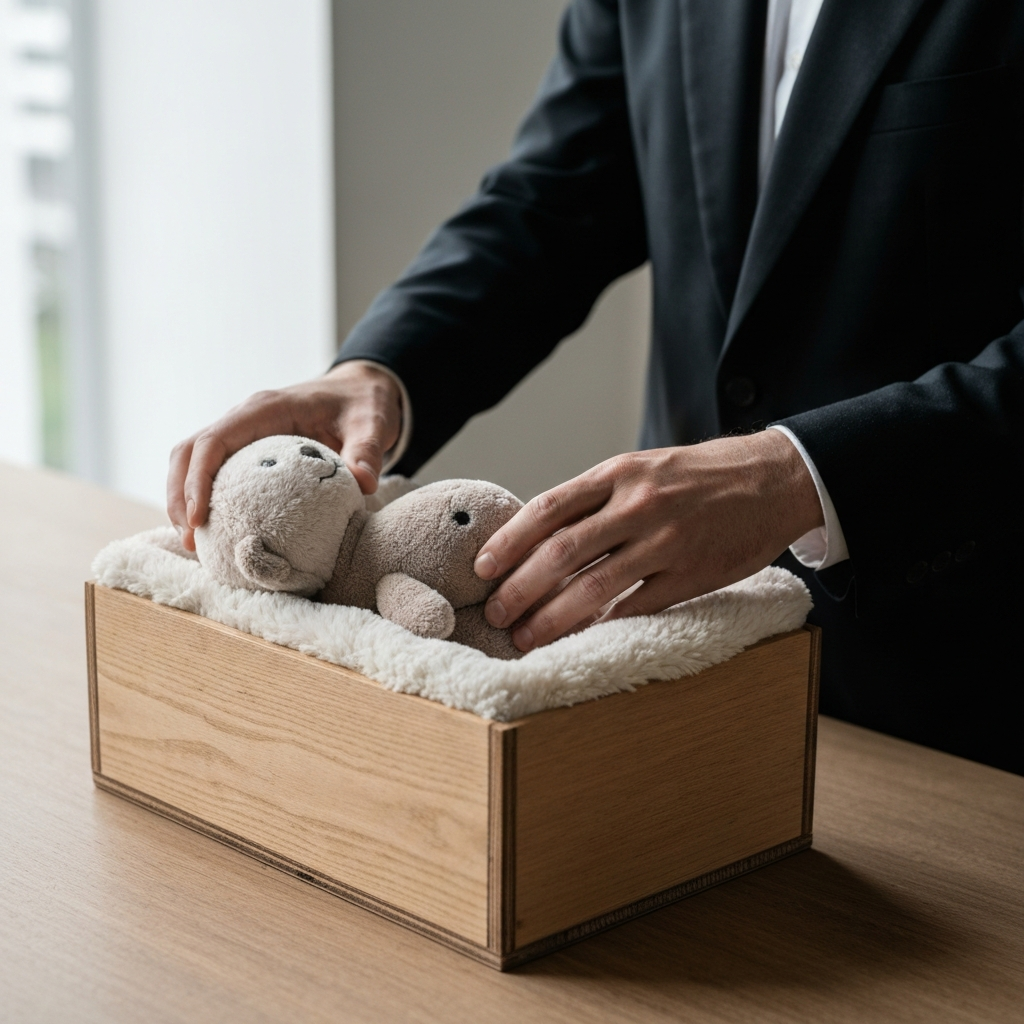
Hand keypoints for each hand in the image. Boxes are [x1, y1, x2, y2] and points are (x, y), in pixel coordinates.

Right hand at [167, 361, 400, 550]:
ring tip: (194, 544)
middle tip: (190, 541)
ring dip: (184, 499)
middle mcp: (245, 418)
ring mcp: (243, 433)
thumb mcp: (372, 424)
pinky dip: (204, 499)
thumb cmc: (364, 405)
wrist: (362, 390)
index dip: (197, 479)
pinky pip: (215, 471)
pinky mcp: (248, 449)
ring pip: (193, 461)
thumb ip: (367, 451)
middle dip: (179, 495)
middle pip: (189, 452)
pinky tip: (215, 534)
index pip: (214, 440)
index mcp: (266, 409)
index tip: (198, 519)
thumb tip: (365, 484)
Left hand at [473, 430, 823, 650]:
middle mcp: (638, 505)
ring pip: (592, 587)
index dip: (508, 542)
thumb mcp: (642, 468)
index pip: (547, 509)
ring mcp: (666, 542)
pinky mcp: (691, 575)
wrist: (773, 479)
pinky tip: (578, 640)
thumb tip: (539, 536)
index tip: (482, 569)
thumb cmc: (698, 477)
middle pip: (561, 553)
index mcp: (618, 473)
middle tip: (494, 614)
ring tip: (524, 637)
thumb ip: (595, 498)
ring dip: (550, 617)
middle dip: (518, 588)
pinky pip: (635, 607)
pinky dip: (601, 626)